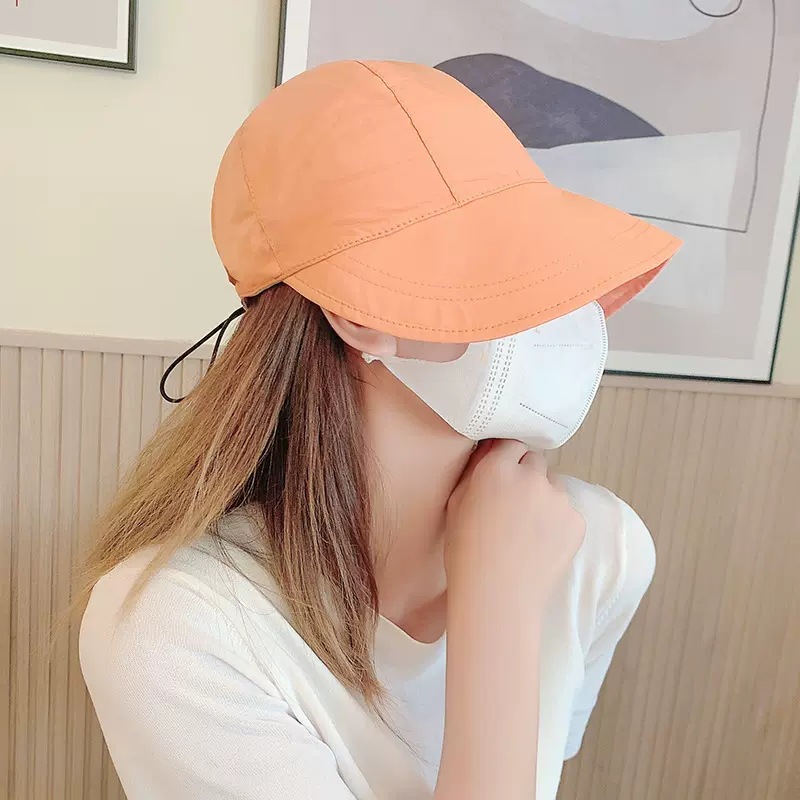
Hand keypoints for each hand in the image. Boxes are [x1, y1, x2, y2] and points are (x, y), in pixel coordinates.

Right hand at [445, 439, 584, 611]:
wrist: (497, 598)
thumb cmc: (467, 555)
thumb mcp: (456, 505)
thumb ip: (474, 472)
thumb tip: (489, 452)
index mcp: (496, 468)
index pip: (510, 444)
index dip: (505, 460)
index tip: (501, 475)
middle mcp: (530, 476)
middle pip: (535, 460)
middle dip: (525, 475)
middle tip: (513, 504)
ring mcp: (557, 498)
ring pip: (553, 486)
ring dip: (543, 497)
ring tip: (526, 530)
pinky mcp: (576, 521)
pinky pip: (567, 512)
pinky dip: (557, 522)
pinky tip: (539, 544)